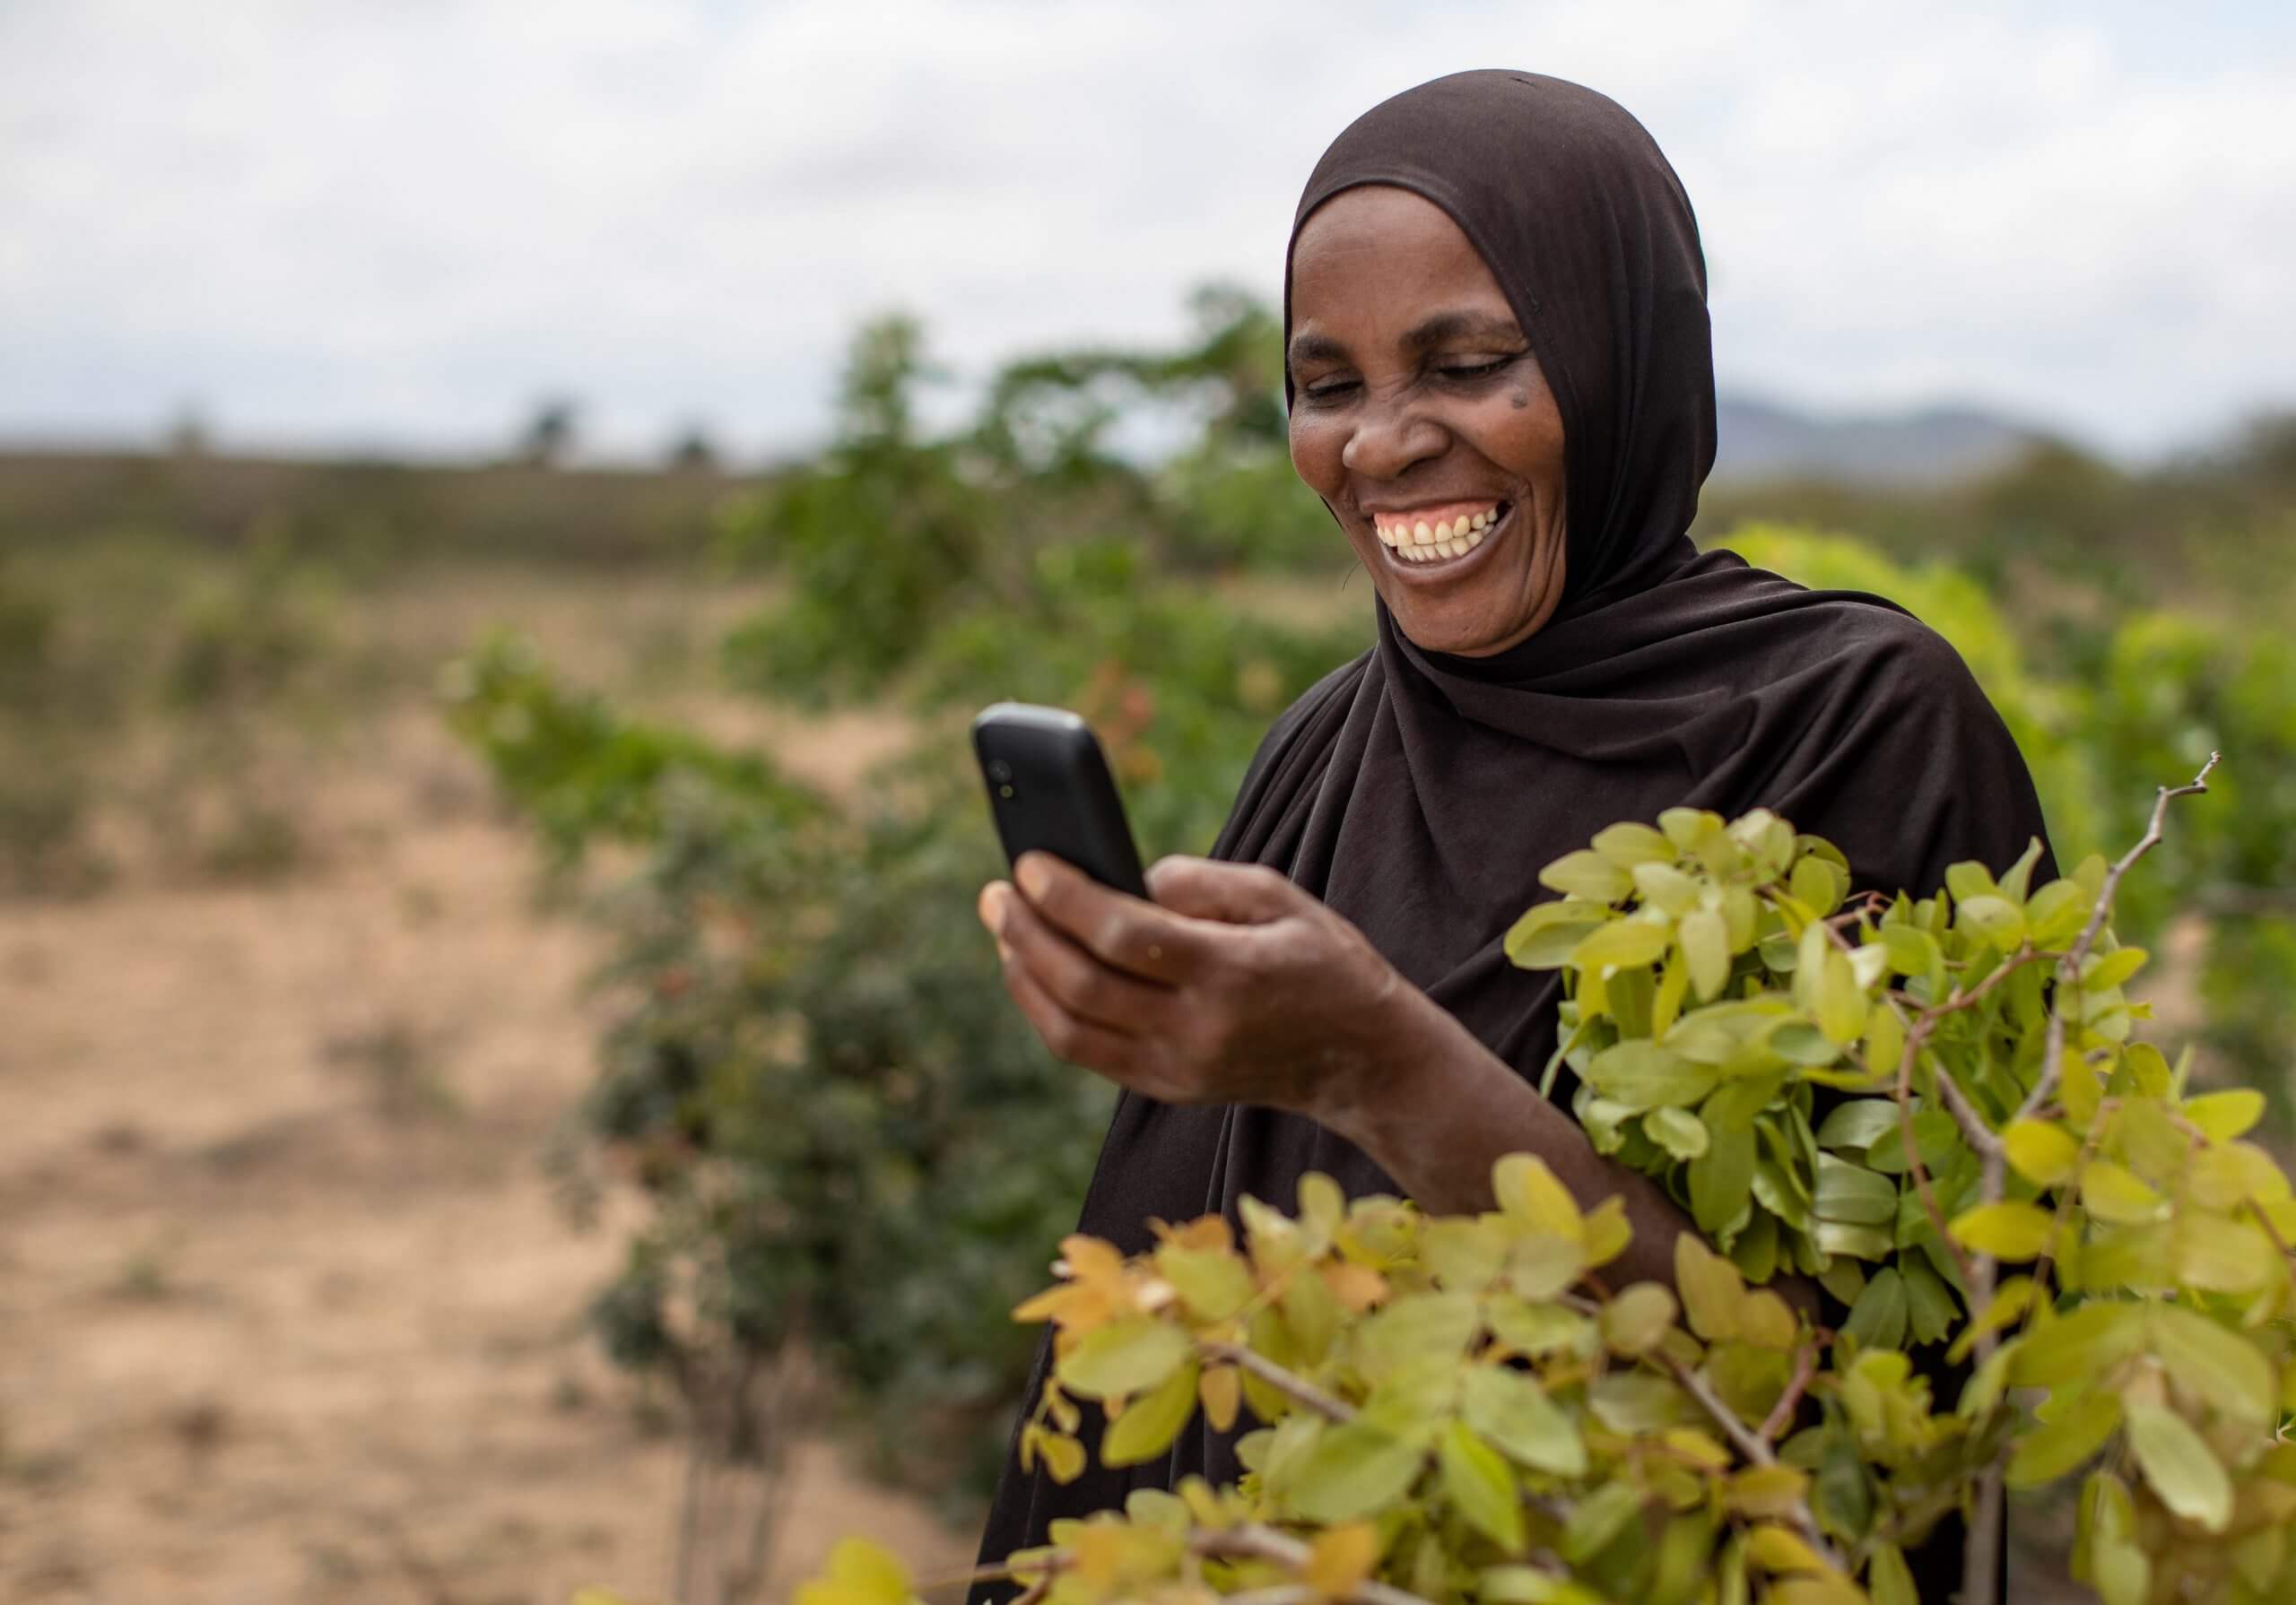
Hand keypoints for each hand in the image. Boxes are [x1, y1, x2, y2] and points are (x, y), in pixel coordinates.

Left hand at [977, 851, 1412, 1120]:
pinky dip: (1046, 1010)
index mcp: (1231, 973)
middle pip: (1083, 984)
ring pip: (1070, 1029)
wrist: (1360, 1058)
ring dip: (1023, 974)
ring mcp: (1179, 1068)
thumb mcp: (1279, 897)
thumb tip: (1123, 880)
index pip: (1123, 935)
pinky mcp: (1167, 1088)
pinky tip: (1031, 969)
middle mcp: (1199, 1030)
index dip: (1065, 897)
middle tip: (997, 892)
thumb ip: (1201, 882)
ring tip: (1004, 926)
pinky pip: (1084, 1053)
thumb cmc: (1320, 959)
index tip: (1030, 862)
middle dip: (1027, 933)